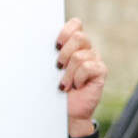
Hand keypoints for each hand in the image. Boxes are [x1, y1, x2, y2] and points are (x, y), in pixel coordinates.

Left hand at [56, 18, 105, 132]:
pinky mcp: (100, 72)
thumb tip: (36, 41)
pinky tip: (76, 86)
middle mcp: (86, 49)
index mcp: (73, 44)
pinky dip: (78, 78)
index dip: (66, 32)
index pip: (75, 24)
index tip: (55, 46)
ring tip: (64, 84)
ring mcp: (95, 60)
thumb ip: (49, 54)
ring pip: (80, 56)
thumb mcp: (49, 69)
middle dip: (64, 53)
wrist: (66, 112)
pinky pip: (88, 67)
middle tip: (58, 67)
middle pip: (79, 37)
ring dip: (68, 73)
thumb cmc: (55, 90)